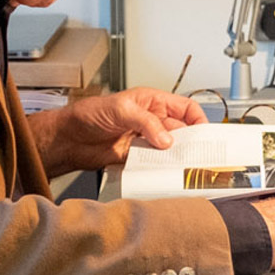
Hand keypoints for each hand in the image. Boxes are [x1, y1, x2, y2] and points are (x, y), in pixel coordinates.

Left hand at [31, 88, 204, 174]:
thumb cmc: (88, 114)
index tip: (205, 132)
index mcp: (152, 103)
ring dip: (177, 157)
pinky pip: (156, 164)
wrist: (69, 138)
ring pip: (171, 150)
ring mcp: (146, 140)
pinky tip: (164, 171)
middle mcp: (152, 121)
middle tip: (198, 153)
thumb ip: (146, 122)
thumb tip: (167, 139)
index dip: (198, 119)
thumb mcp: (121, 109)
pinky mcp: (138, 158)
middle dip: (191, 142)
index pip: (185, 108)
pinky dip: (162, 169)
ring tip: (183, 164)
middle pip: (182, 132)